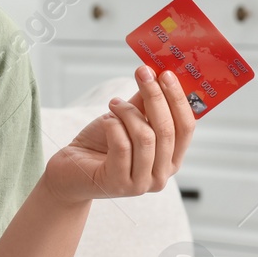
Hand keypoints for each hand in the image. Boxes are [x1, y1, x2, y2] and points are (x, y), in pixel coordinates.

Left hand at [41, 64, 197, 205]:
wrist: (71, 170)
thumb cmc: (103, 144)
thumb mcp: (129, 120)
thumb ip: (146, 103)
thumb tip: (157, 74)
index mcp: (171, 160)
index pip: (186, 127)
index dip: (178, 99)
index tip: (166, 73)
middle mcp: (161, 176)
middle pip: (167, 130)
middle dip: (155, 96)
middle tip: (142, 72)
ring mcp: (141, 183)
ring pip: (145, 137)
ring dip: (127, 112)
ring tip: (114, 104)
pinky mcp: (117, 183)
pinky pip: (122, 146)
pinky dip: (113, 125)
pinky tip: (106, 121)